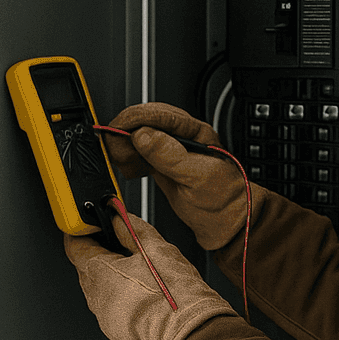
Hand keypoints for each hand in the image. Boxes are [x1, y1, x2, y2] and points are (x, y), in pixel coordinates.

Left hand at [63, 207, 236, 339]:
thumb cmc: (175, 299)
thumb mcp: (156, 249)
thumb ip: (132, 228)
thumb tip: (118, 216)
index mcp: (99, 273)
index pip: (74, 245)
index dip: (83, 231)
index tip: (94, 224)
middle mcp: (96, 298)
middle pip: (86, 268)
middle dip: (101, 253)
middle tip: (123, 242)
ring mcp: (106, 318)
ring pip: (100, 289)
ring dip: (113, 276)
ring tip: (141, 269)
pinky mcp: (118, 333)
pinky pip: (112, 307)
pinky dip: (122, 296)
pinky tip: (145, 292)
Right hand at [103, 103, 253, 250]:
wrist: (228, 224)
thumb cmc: (224, 201)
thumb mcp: (198, 177)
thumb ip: (170, 155)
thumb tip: (144, 135)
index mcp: (196, 132)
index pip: (160, 115)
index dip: (134, 120)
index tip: (116, 129)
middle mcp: (183, 137)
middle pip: (146, 121)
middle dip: (125, 131)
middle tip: (110, 145)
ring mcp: (172, 150)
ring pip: (140, 136)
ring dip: (124, 144)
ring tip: (117, 158)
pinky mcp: (163, 164)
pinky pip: (140, 152)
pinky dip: (129, 157)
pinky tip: (127, 167)